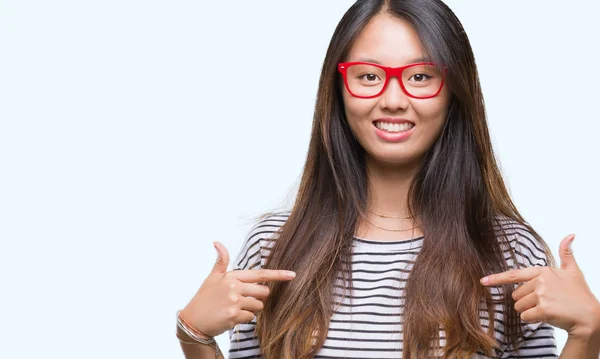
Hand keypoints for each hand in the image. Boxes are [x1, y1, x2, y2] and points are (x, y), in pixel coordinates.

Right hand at [180, 241, 295, 337]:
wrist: (193, 321)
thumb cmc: (204, 298)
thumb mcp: (212, 277)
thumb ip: (221, 261)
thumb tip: (217, 242)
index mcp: (232, 277)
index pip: (260, 274)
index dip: (278, 275)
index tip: (292, 274)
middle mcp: (234, 288)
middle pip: (263, 292)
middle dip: (259, 296)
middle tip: (244, 299)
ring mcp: (234, 303)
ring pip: (259, 306)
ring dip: (252, 309)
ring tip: (235, 308)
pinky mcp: (234, 317)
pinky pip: (251, 317)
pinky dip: (244, 318)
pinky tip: (232, 317)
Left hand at [480, 234, 599, 339]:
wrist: (591, 317)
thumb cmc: (580, 295)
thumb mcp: (573, 271)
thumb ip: (567, 254)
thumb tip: (570, 235)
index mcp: (543, 271)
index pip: (514, 274)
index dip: (496, 278)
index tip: (483, 281)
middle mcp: (540, 281)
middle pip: (516, 295)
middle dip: (526, 302)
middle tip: (546, 302)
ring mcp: (541, 294)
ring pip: (519, 307)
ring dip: (530, 311)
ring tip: (548, 309)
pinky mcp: (543, 309)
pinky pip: (525, 317)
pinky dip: (533, 320)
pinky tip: (547, 317)